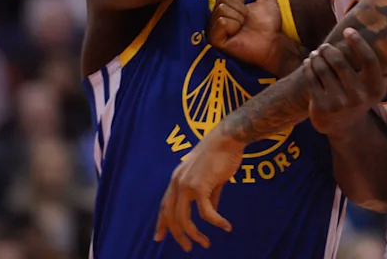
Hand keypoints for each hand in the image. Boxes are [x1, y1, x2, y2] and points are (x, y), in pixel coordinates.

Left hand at [154, 131, 243, 250]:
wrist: (227, 138)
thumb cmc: (221, 153)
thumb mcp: (210, 177)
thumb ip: (209, 194)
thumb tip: (212, 212)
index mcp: (177, 179)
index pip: (164, 206)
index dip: (162, 223)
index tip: (159, 238)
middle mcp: (177, 183)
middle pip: (172, 217)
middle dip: (178, 236)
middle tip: (187, 248)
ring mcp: (187, 185)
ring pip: (184, 220)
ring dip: (194, 235)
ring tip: (205, 243)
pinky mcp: (200, 186)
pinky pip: (206, 213)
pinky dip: (216, 222)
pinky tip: (226, 227)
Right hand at [209, 0, 301, 75]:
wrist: (273, 42)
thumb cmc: (269, 23)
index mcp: (226, 5)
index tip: (247, 8)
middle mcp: (217, 16)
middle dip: (240, 8)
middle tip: (246, 20)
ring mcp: (214, 28)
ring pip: (222, 10)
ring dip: (238, 18)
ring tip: (243, 28)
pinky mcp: (215, 40)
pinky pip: (222, 22)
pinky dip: (233, 26)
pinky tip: (238, 34)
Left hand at [303, 28, 386, 139]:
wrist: (344, 126)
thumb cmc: (356, 94)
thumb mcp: (368, 84)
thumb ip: (367, 63)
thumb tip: (356, 29)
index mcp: (375, 89)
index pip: (368, 59)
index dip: (358, 42)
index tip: (347, 30)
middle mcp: (359, 97)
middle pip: (339, 61)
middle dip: (329, 49)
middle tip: (325, 47)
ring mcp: (340, 103)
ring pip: (322, 67)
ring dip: (317, 56)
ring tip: (316, 54)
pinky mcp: (322, 106)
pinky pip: (311, 77)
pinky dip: (308, 66)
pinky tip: (309, 62)